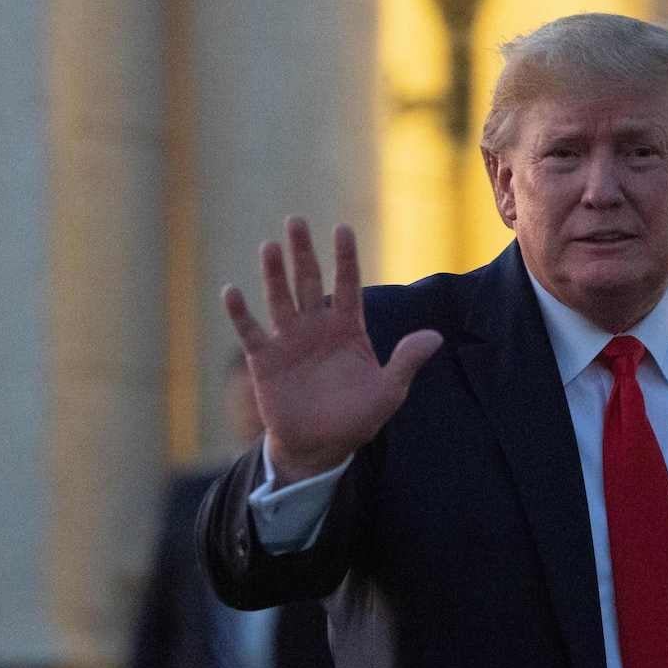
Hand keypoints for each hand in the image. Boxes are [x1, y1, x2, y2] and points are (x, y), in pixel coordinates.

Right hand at [222, 217, 442, 484]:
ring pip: (280, 299)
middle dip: (303, 252)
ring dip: (274, 274)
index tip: (342, 229)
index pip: (347, 285)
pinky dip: (241, 313)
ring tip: (270, 247)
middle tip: (296, 220)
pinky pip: (251, 332)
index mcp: (348, 328)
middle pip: (309, 281)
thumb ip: (406, 361)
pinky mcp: (265, 360)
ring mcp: (289, 340)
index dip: (345, 258)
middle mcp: (317, 326)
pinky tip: (232, 291)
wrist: (320, 447)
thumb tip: (436, 337)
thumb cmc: (357, 418)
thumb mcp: (388, 392)